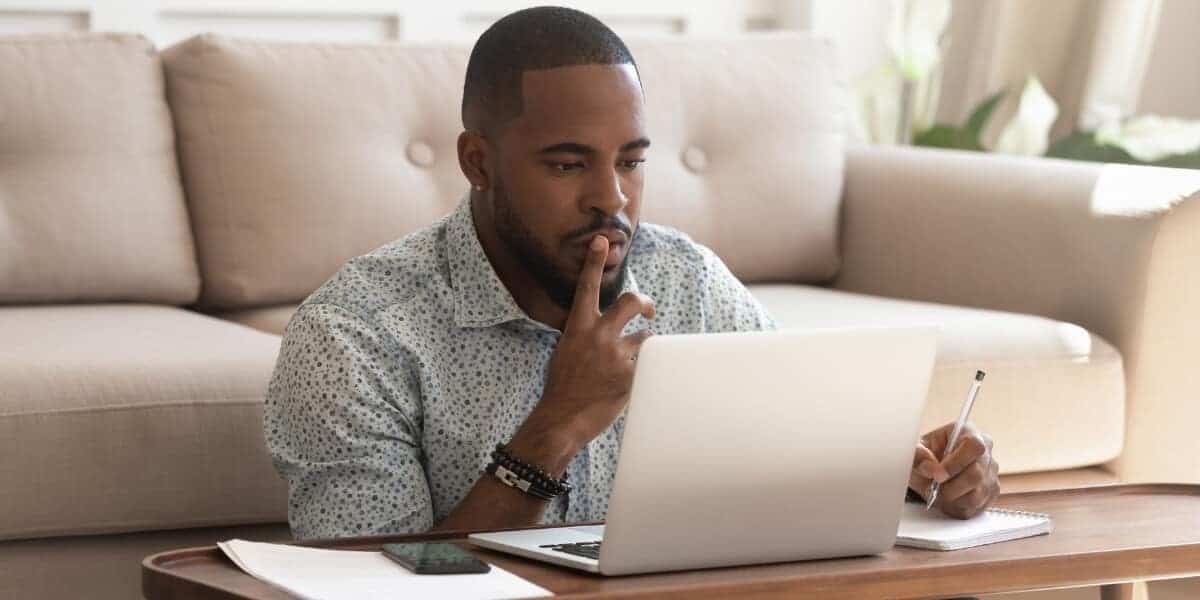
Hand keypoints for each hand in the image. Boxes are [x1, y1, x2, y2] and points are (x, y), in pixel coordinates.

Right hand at [509, 235, 654, 471]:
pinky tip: (628, 387)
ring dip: (642, 352)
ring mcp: (615, 355)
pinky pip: (648, 366)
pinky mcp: (630, 376)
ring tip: (627, 368)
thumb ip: (586, 335)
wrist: (561, 419)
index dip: (594, 261)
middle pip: (631, 302)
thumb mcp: (566, 352)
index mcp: (578, 327)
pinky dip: (643, 375)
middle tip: (648, 311)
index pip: (587, 287)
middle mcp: (598, 336)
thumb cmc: (562, 388)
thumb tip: (604, 327)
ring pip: (645, 340)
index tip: (601, 240)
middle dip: (644, 303)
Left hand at [909, 422, 998, 518]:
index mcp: (968, 432)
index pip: (974, 447)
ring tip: (937, 495)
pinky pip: (977, 506)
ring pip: (977, 494)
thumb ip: (919, 456)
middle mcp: (986, 451)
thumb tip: (931, 470)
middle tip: (932, 490)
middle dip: (950, 487)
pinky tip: (947, 500)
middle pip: (976, 474)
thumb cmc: (926, 455)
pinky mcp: (991, 491)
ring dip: (953, 499)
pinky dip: (958, 508)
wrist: (931, 468)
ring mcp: (991, 473)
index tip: (938, 476)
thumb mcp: (916, 450)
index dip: (956, 463)